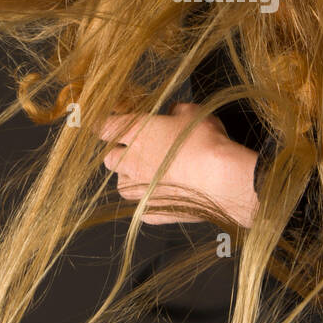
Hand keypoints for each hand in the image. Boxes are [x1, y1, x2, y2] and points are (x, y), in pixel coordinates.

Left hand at [100, 101, 259, 227]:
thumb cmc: (205, 144)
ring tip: (148, 174)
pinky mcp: (152, 211)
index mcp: (137, 133)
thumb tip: (172, 112)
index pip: (105, 127)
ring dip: (130, 178)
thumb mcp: (192, 112)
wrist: (219, 179)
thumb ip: (176, 111)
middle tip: (134, 149)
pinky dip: (148, 201)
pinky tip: (163, 195)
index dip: (103, 124)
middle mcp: (132, 163)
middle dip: (117, 153)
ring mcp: (140, 190)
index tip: (103, 124)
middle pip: (108, 159)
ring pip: (121, 185)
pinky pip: (141, 207)